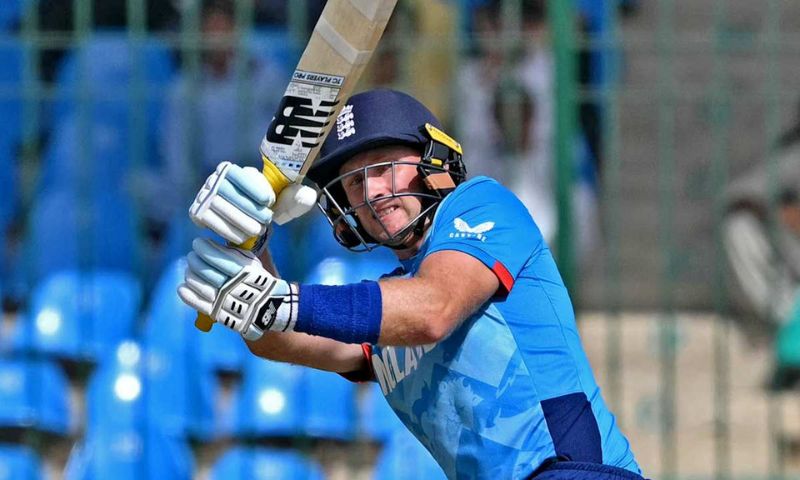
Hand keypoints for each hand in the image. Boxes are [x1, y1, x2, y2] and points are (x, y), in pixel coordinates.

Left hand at [177, 238, 297, 339]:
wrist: (270, 308)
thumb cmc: (257, 281)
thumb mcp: (253, 264)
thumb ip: (235, 254)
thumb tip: (212, 243)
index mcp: (246, 272)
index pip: (220, 258)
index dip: (205, 248)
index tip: (198, 242)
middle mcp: (235, 287)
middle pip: (207, 271)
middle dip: (195, 260)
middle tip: (191, 255)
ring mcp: (226, 302)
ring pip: (201, 286)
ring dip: (190, 275)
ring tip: (189, 269)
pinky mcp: (220, 314)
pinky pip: (199, 304)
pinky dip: (188, 295)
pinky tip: (182, 287)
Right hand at [189, 161, 316, 244]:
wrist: (250, 221)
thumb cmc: (269, 207)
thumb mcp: (287, 201)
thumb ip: (300, 197)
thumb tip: (308, 196)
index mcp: (234, 169)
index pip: (241, 174)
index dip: (254, 188)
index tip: (269, 202)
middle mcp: (215, 178)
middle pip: (229, 193)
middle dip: (250, 210)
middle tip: (265, 222)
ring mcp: (204, 195)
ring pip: (219, 208)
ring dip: (240, 222)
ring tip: (256, 230)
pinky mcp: (197, 213)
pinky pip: (209, 221)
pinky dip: (227, 231)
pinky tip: (241, 237)